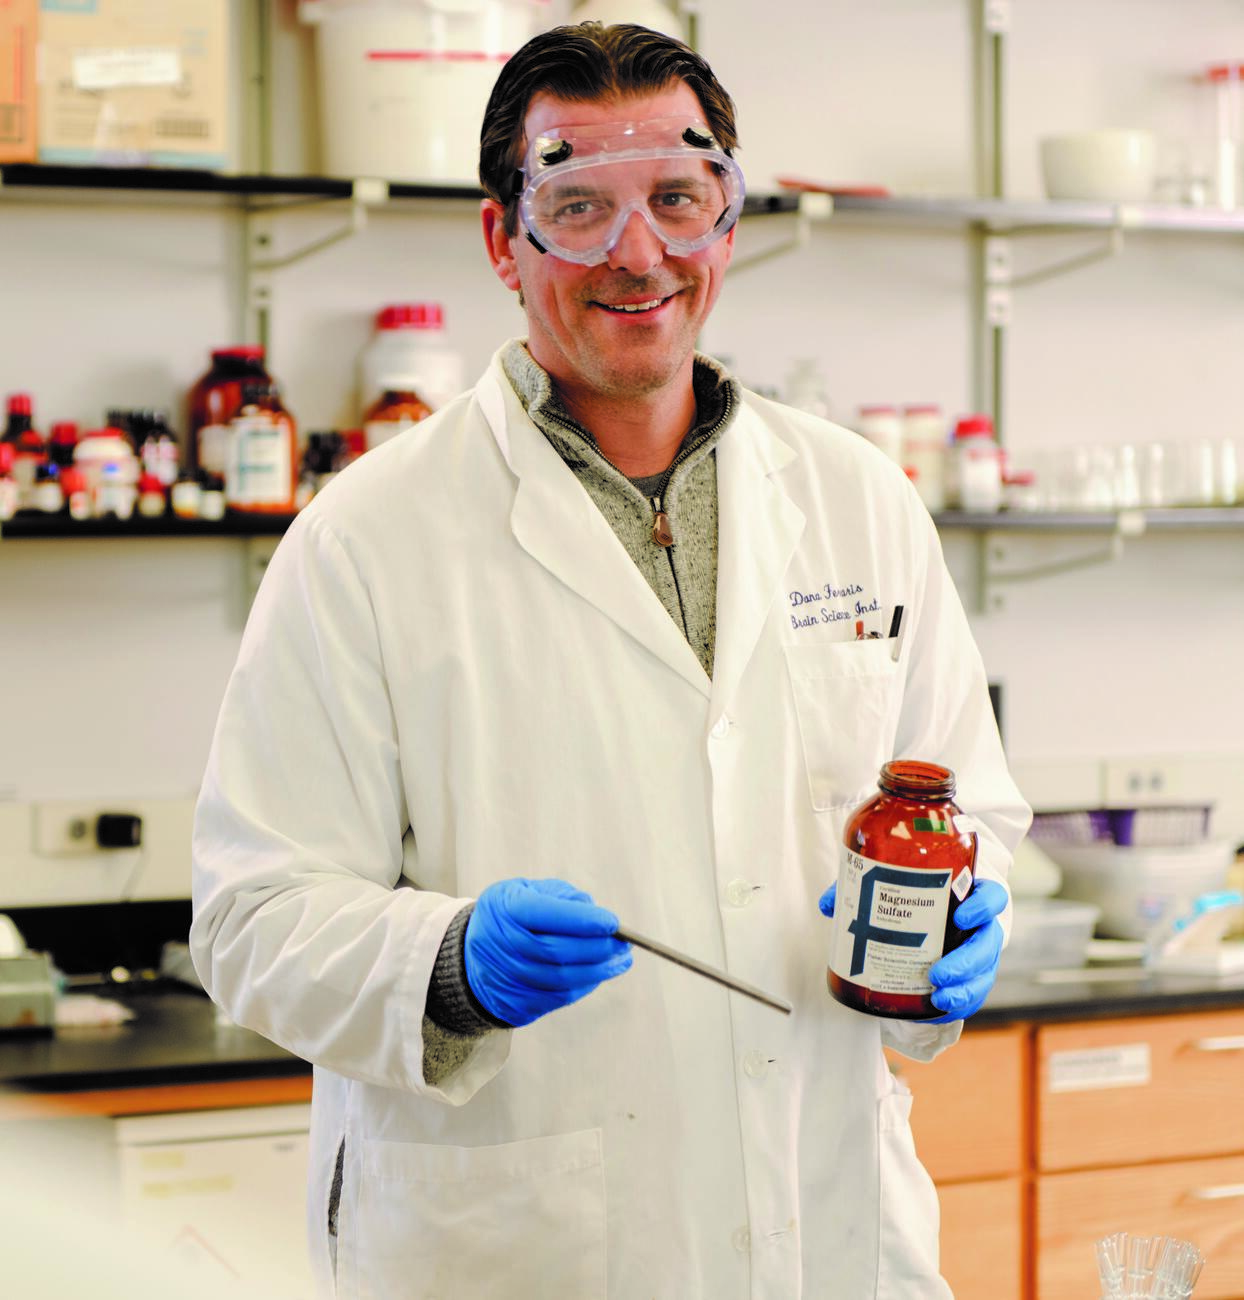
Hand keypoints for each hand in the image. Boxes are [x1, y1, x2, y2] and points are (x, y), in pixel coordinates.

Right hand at [464, 878, 631, 1027]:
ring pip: (562, 979)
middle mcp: (504, 945)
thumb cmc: (507, 915)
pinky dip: (584, 986)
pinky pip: (558, 998)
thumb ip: (559, 896)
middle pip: (558, 952)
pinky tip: (600, 974)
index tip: (613, 922)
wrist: (468, 956)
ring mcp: (508, 978)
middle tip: (624, 943)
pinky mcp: (516, 1003)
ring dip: (599, 971)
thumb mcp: (523, 890)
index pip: (547, 915)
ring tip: (621, 960)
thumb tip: (594, 912)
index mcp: (506, 910)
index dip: (583, 920)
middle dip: (598, 948)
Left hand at [820, 877, 1005, 1022]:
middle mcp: (979, 926)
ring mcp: (979, 954)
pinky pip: (974, 994)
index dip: (983, 905)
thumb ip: (861, 892)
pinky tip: (940, 1008)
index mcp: (967, 895)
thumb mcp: (887, 890)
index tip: (962, 914)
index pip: (991, 895)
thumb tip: (828, 905)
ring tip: (939, 999)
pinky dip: (960, 1003)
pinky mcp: (972, 978)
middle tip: (937, 973)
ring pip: (984, 973)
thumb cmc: (909, 899)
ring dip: (964, 989)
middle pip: (988, 942)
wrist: (921, 923)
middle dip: (967, 961)